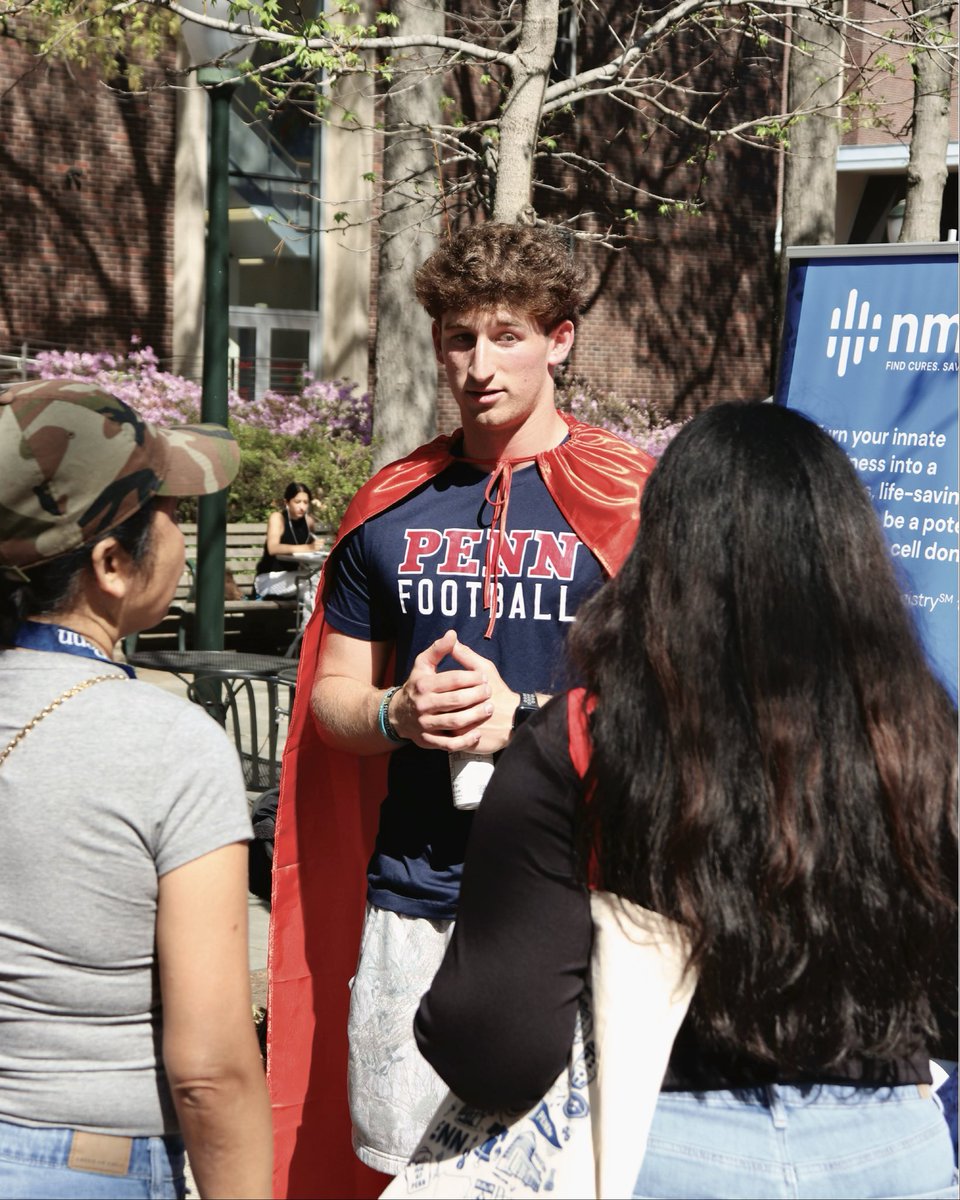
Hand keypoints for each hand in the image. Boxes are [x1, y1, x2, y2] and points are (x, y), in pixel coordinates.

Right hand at [389, 630, 514, 752]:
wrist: (398, 714)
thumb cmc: (417, 685)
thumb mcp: (423, 665)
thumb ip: (438, 649)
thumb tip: (453, 634)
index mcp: (423, 685)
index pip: (452, 679)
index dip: (471, 678)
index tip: (484, 677)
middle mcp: (423, 705)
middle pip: (455, 701)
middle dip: (476, 696)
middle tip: (489, 692)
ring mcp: (425, 724)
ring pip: (454, 722)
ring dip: (475, 715)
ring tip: (489, 708)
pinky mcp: (428, 740)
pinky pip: (449, 744)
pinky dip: (464, 741)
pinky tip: (477, 734)